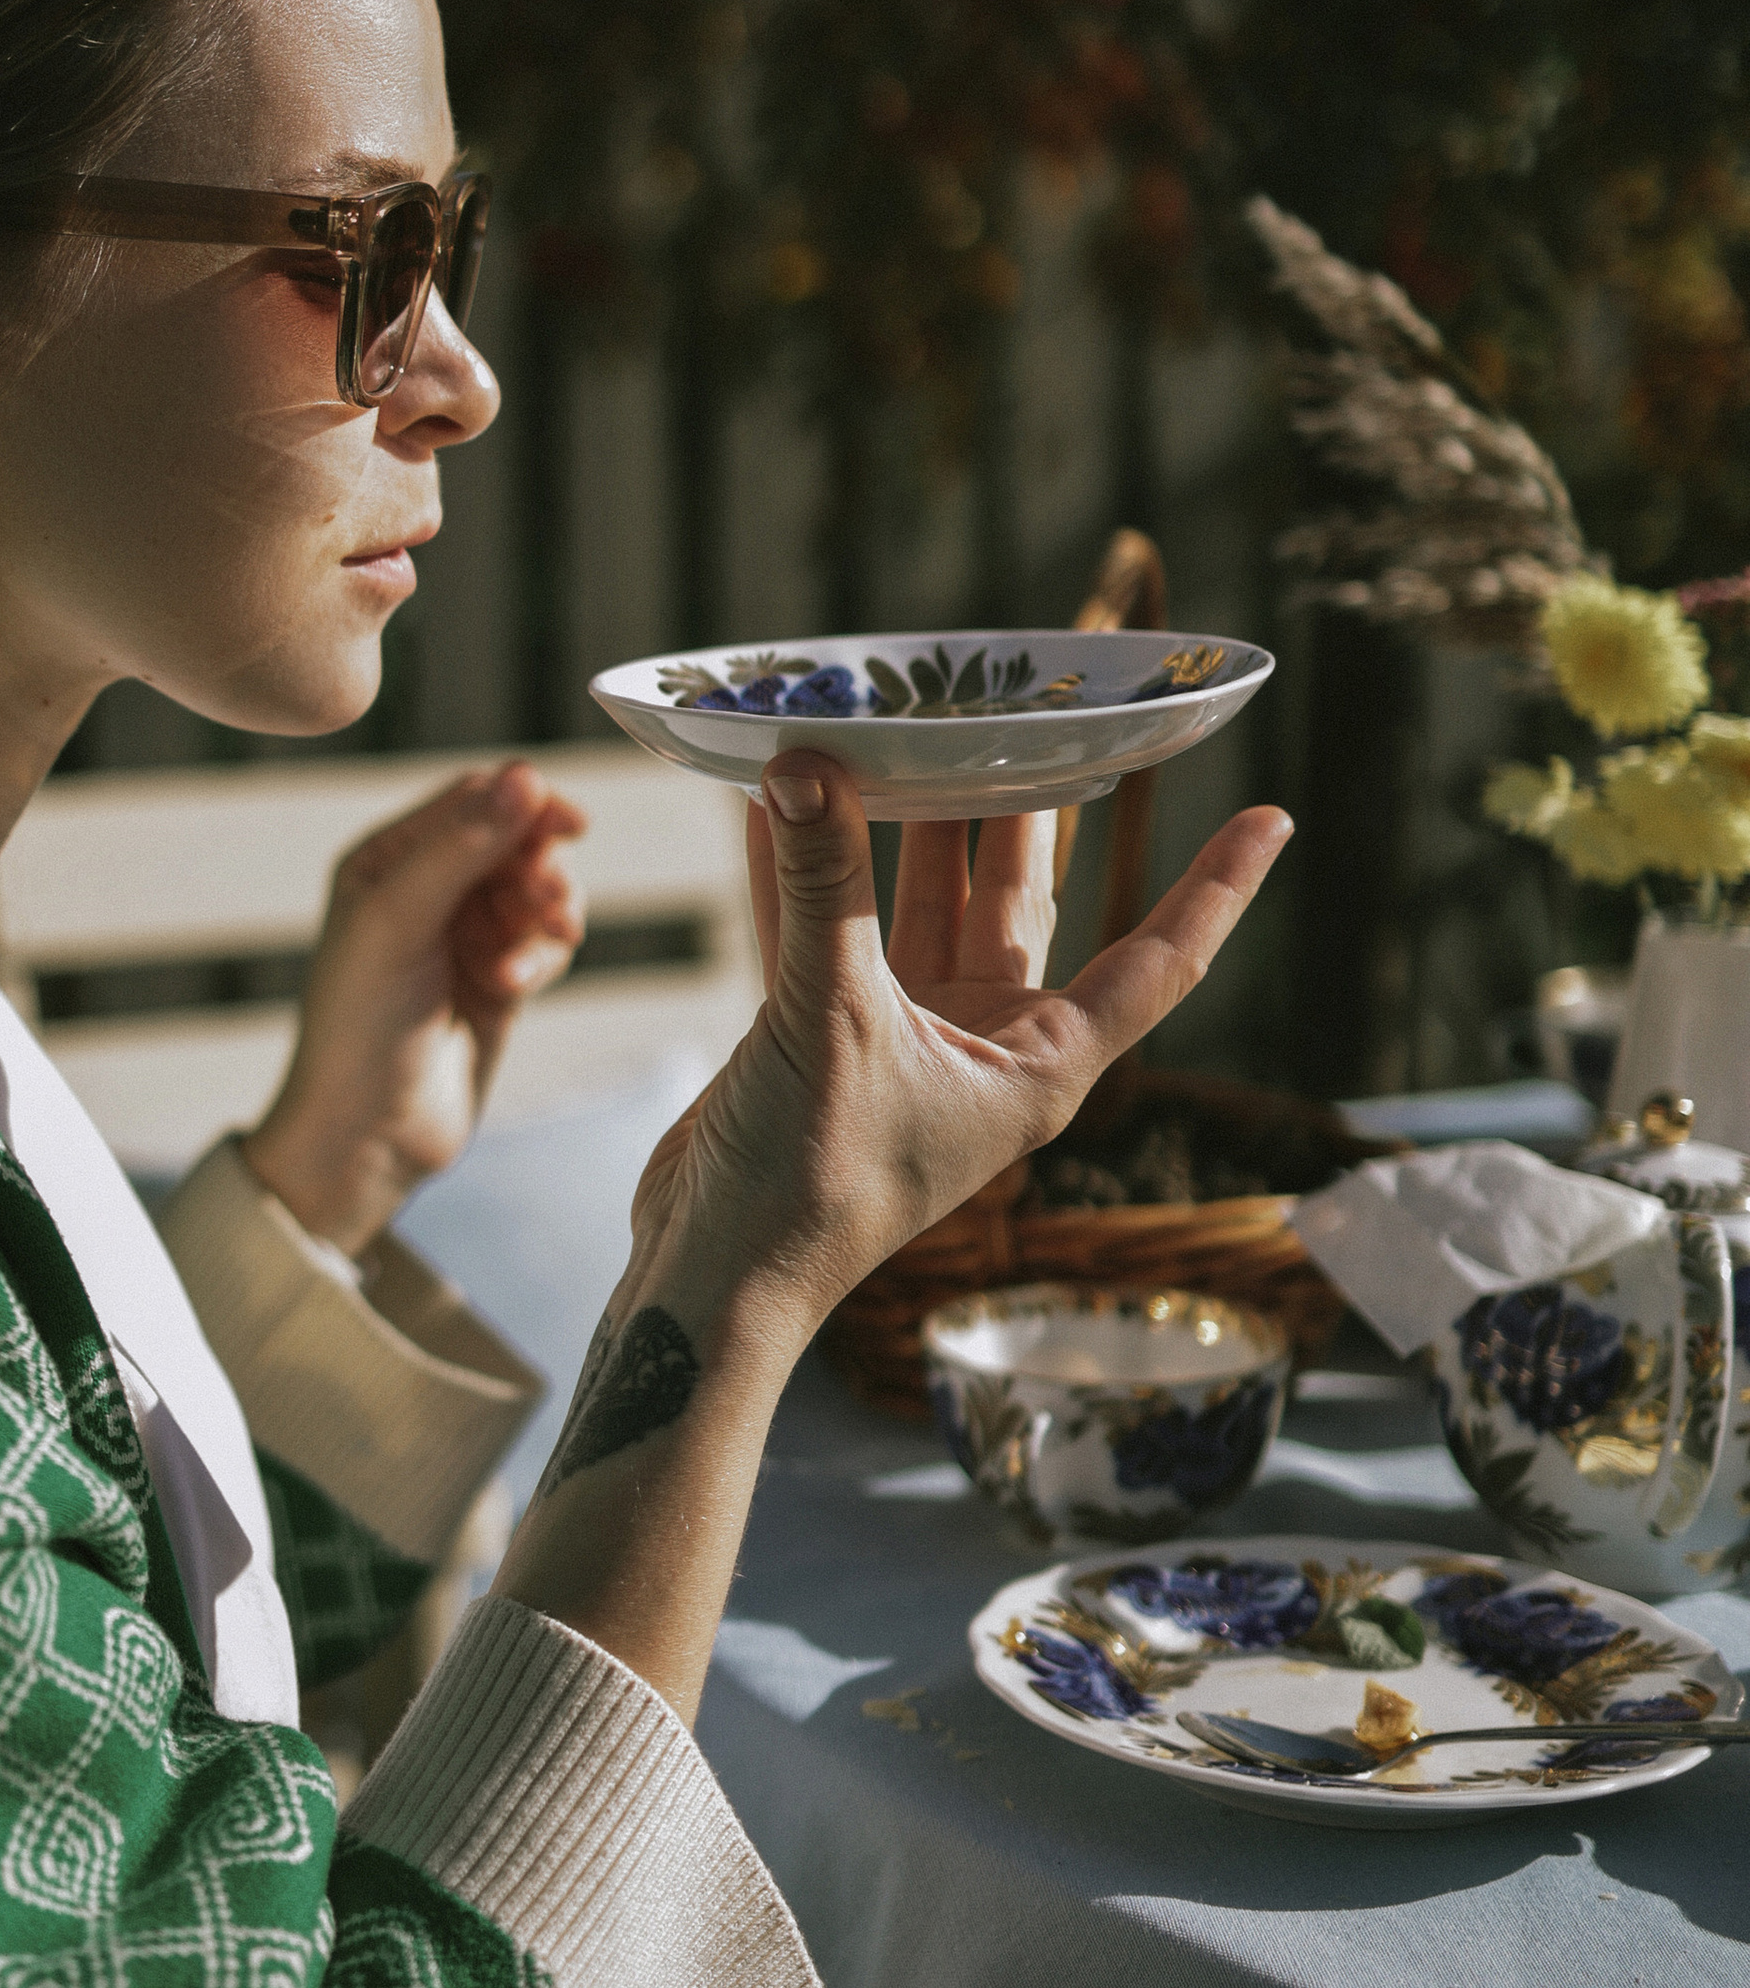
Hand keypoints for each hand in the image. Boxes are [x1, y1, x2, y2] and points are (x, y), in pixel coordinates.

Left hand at [242, 763, 585, 1253]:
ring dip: (546, 915)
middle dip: (539, 868)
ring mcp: (463, 939)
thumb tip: (525, 775)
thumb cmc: (358, 1026)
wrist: (367, 1136)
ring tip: (537, 950)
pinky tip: (512, 989)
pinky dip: (540, 960)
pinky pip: (543, 945)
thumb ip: (461, 847)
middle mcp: (424, 892)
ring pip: (537, 895)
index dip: (523, 803)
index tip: (571, 823)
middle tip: (550, 902)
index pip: (470, 801)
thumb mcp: (400, 922)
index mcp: (384, 862)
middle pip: (513, 844)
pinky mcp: (496, 984)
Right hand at [622, 757, 1291, 1358]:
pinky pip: (823, 933)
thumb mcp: (833, 1018)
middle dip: (1023, 812)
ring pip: (918, 908)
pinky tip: (779, 800)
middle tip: (1034, 711)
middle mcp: (985, 1046)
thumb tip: (804, 764)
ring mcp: (904, 1042)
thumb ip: (823, 887)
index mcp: (1039, 1065)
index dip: (1214, 890)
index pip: (1156, 963)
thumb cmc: (814, 1186)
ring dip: (904, 828)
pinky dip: (803, 872)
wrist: (716, 1277)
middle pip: (1022, 907)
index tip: (1272, 818)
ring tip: (910, 728)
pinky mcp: (822, 1041)